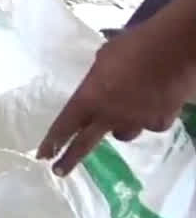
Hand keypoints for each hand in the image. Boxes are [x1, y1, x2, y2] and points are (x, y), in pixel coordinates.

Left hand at [37, 17, 195, 174]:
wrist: (175, 48)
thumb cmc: (134, 45)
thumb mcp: (105, 56)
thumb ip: (98, 74)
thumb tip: (102, 77)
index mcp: (89, 98)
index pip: (64, 125)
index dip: (52, 141)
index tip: (42, 156)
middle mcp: (110, 115)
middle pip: (85, 143)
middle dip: (70, 159)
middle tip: (58, 172)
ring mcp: (136, 120)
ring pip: (123, 134)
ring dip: (120, 127)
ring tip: (125, 113)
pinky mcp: (160, 120)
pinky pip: (151, 125)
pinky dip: (150, 118)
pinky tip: (154, 105)